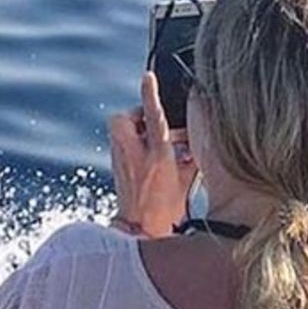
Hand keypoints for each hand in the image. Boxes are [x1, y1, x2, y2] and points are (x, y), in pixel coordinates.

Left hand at [108, 72, 198, 237]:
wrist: (141, 231)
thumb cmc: (168, 209)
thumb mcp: (186, 180)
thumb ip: (189, 159)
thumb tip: (193, 144)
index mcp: (158, 156)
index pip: (154, 117)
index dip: (151, 94)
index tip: (148, 77)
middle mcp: (134, 155)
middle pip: (123, 119)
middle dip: (137, 115)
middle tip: (153, 123)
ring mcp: (120, 160)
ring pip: (120, 130)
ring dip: (135, 129)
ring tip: (152, 142)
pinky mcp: (115, 167)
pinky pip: (121, 144)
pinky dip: (133, 143)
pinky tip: (147, 157)